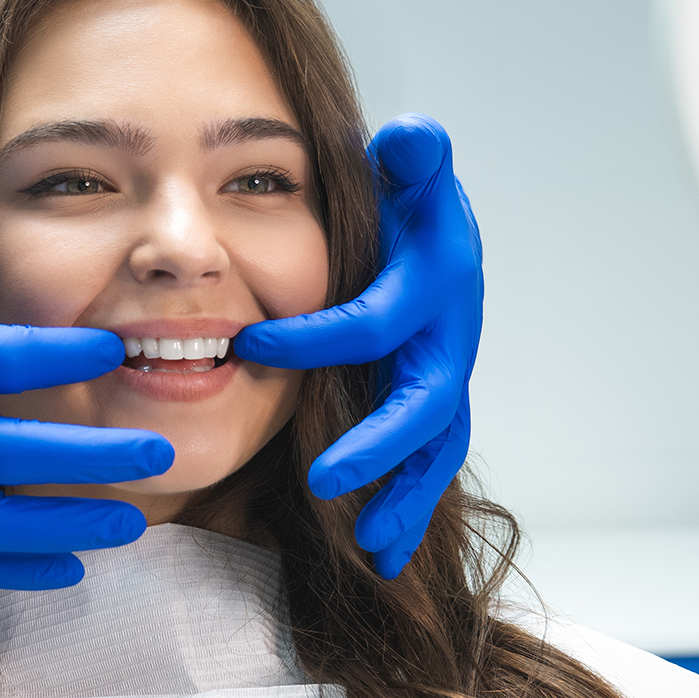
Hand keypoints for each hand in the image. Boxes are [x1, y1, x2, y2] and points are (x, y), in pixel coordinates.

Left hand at [232, 114, 480, 577]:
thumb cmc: (412, 201)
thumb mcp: (415, 169)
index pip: (374, 321)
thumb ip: (415, 155)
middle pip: (425, 405)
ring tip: (367, 547)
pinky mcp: (439, 408)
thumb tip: (412, 136)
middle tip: (321, 479)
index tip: (246, 342)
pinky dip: (409, 514)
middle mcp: (453, 339)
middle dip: (376, 446)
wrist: (445, 234)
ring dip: (403, 500)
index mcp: (437, 285)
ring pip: (436, 453)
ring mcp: (449, 380)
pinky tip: (382, 561)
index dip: (314, 335)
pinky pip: (429, 469)